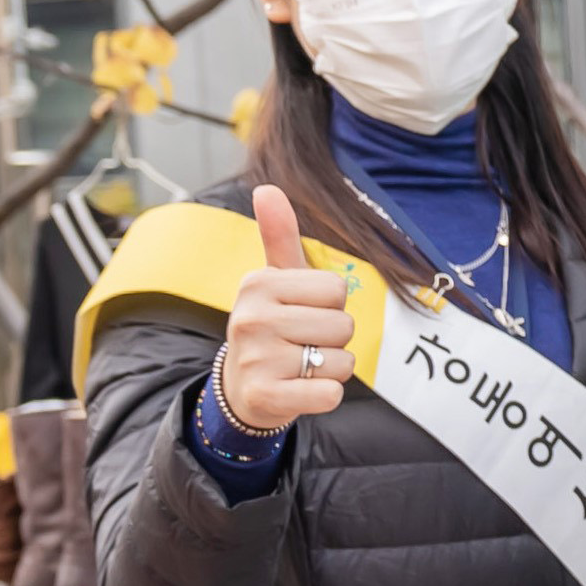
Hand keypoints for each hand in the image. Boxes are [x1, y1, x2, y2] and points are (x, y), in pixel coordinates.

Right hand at [218, 185, 356, 431]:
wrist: (242, 388)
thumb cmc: (272, 324)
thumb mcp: (276, 280)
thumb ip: (280, 235)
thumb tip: (267, 188)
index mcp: (258, 283)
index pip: (337, 289)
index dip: (331, 304)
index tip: (302, 312)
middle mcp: (251, 318)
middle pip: (344, 325)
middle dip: (333, 338)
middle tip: (302, 343)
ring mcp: (256, 360)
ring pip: (342, 361)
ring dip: (331, 368)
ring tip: (299, 366)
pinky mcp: (266, 398)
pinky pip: (331, 394)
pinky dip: (326, 396)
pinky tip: (299, 390)